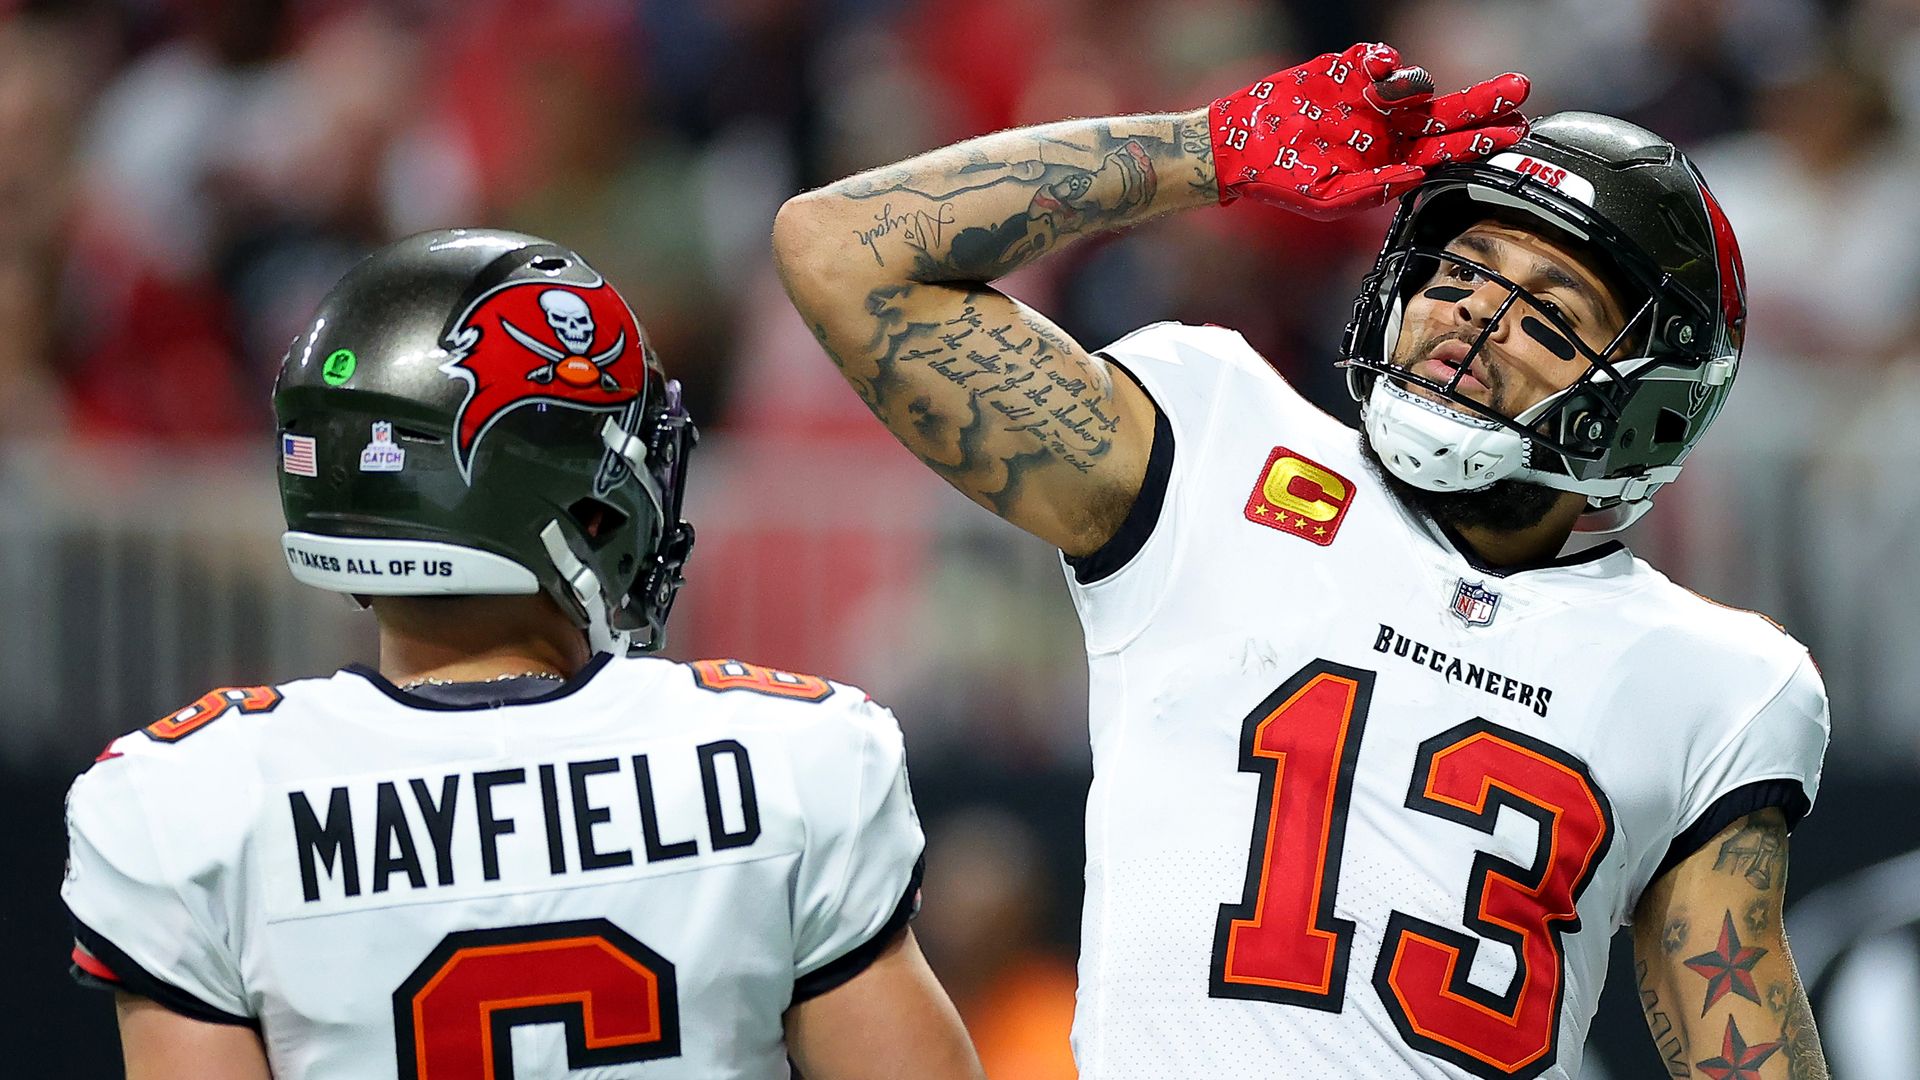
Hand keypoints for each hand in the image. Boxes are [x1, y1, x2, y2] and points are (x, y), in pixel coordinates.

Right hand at [1210, 42, 1529, 219]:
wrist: (1239, 144)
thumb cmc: (1281, 179)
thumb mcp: (1327, 200)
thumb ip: (1374, 190)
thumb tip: (1418, 172)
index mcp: (1391, 161)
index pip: (1448, 150)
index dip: (1481, 141)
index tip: (1514, 133)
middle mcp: (1389, 129)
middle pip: (1451, 112)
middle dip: (1485, 101)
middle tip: (1518, 89)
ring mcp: (1372, 97)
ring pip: (1416, 83)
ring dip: (1409, 89)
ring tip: (1381, 97)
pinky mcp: (1349, 69)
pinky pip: (1382, 57)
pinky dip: (1382, 61)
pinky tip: (1368, 74)